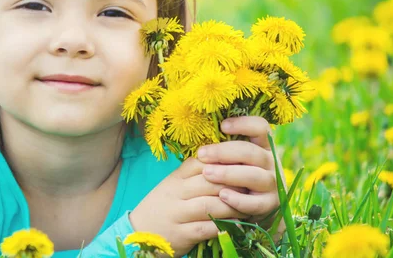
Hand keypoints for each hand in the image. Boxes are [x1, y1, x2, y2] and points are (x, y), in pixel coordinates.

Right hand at [129, 157, 248, 256]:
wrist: (139, 232)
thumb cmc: (163, 206)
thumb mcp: (173, 184)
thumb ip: (193, 173)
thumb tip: (223, 159)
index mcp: (175, 178)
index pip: (201, 162)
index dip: (224, 162)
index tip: (243, 164)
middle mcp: (175, 193)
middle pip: (209, 181)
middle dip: (233, 183)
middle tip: (253, 185)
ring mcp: (177, 214)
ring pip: (210, 205)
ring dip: (233, 206)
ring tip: (248, 206)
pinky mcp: (182, 234)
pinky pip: (207, 228)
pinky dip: (225, 226)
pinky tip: (238, 224)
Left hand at [196, 116, 282, 226]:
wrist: (250, 210)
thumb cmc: (233, 177)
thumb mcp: (231, 160)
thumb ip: (222, 149)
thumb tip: (199, 135)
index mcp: (262, 145)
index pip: (261, 127)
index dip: (244, 124)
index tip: (222, 126)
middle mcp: (271, 162)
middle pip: (251, 152)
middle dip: (224, 152)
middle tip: (201, 154)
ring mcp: (273, 184)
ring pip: (254, 176)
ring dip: (229, 174)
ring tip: (207, 173)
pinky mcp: (270, 205)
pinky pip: (256, 203)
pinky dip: (239, 200)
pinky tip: (222, 195)